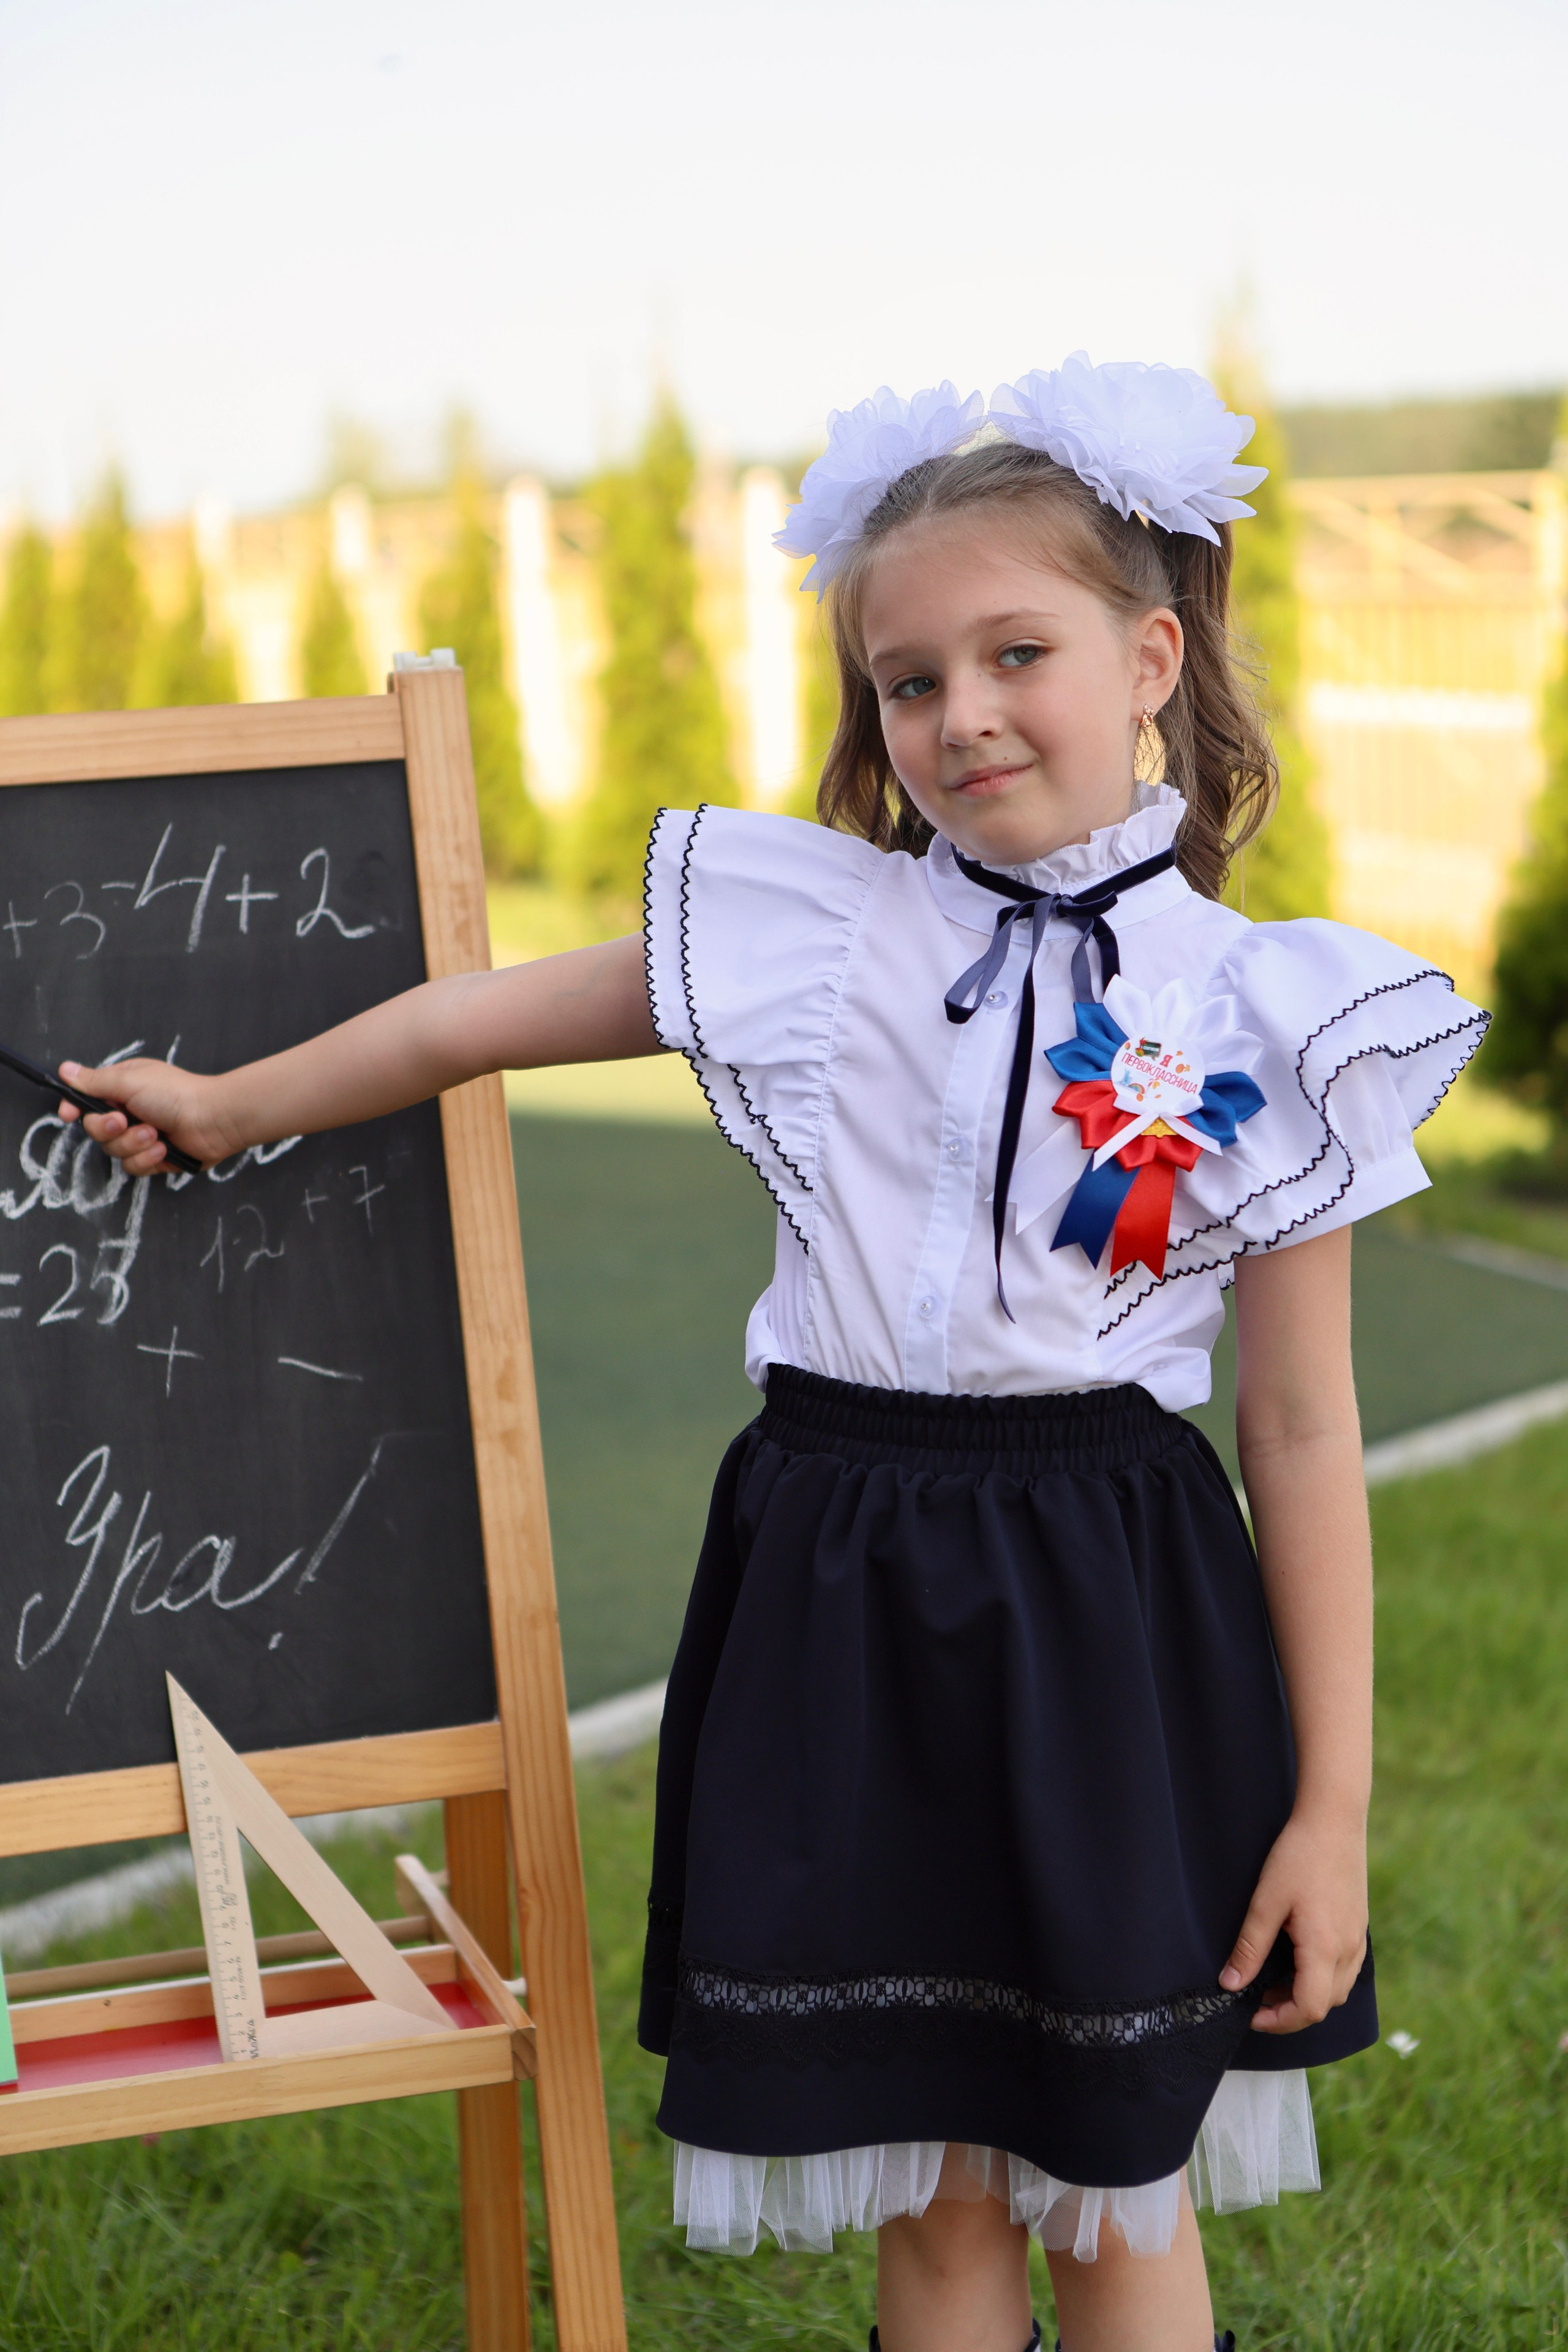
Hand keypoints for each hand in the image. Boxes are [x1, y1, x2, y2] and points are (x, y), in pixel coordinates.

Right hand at [57, 1058, 235, 1176]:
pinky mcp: (153, 1157)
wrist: (214, 1120)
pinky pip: (132, 1167)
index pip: (85, 1099)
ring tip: (155, 1133)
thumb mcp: (130, 1081)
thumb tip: (65, 1069)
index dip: (74, 1108)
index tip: (68, 1114)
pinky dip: (147, 1159)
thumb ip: (95, 1081)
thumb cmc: (176, 1094)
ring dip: (132, 1143)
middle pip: (95, 1129)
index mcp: (121, 1087)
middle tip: (125, 1121)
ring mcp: (141, 1135)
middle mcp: (129, 1111)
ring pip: (113, 1151)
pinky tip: (164, 1149)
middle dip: (107, 1128)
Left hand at [1219, 1807, 1367, 2033]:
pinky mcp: (1359, 1927)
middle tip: (1258, 1998)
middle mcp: (1348, 1950)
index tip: (1252, 2014)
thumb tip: (1230, 1985)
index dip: (1280, 2021)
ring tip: (1274, 1980)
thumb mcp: (1266, 1902)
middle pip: (1326, 2005)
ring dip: (1307, 1995)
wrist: (1334, 1820)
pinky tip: (1298, 1959)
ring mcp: (1358, 1939)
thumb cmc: (1299, 1856)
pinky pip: (1345, 1969)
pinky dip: (1322, 1978)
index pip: (1309, 2009)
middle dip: (1291, 2011)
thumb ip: (1250, 1948)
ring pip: (1338, 1990)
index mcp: (1325, 1949)